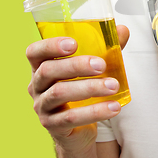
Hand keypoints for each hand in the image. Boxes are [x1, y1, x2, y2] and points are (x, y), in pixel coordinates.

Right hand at [26, 25, 129, 153]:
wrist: (80, 128)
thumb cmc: (83, 89)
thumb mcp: (94, 68)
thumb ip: (106, 48)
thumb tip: (122, 30)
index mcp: (42, 66)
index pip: (35, 52)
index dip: (50, 45)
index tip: (73, 43)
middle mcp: (37, 86)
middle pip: (48, 71)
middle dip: (76, 65)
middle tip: (101, 65)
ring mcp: (42, 107)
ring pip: (59, 93)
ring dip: (89, 88)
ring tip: (114, 86)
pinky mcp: (53, 126)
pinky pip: (71, 118)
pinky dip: (95, 111)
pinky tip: (114, 107)